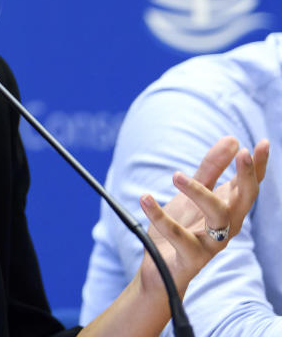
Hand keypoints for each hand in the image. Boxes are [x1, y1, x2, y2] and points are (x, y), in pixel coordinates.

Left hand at [137, 136, 269, 296]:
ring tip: (176, 175)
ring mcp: (211, 243)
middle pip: (245, 199)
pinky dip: (160, 216)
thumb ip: (210, 169)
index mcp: (228, 208)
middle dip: (247, 176)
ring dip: (199, 192)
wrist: (159, 268)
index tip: (264, 143)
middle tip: (243, 153)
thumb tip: (232, 140)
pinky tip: (145, 198)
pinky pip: (179, 236)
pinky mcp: (191, 258)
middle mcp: (226, 226)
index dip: (258, 166)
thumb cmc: (181, 227)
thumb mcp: (191, 193)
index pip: (249, 185)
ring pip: (218, 216)